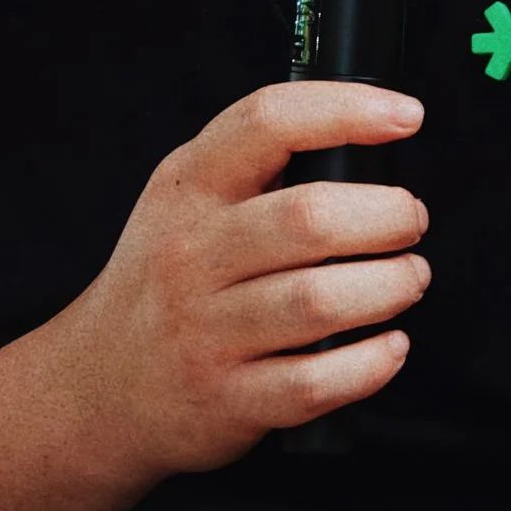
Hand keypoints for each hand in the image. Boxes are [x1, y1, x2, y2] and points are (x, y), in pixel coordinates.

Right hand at [56, 80, 429, 485]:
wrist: (99, 388)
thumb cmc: (167, 282)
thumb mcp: (183, 203)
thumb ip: (255, 168)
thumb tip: (368, 139)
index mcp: (188, 189)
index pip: (266, 124)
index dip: (346, 110)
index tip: (406, 114)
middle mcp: (190, 255)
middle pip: (308, 218)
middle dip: (387, 216)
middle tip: (410, 222)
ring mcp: (205, 332)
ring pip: (319, 301)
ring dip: (390, 286)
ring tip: (408, 279)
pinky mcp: (227, 400)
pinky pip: (315, 381)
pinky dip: (370, 363)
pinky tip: (388, 346)